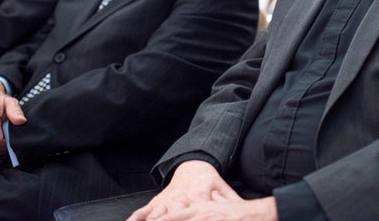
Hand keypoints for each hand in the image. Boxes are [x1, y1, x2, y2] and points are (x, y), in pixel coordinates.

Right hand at [126, 160, 276, 220]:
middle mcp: (181, 199)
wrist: (192, 163)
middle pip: (174, 216)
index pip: (197, 213)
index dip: (195, 219)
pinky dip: (135, 219)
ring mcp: (167, 200)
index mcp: (199, 197)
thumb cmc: (209, 180)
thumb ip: (231, 202)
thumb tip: (243, 211)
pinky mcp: (157, 200)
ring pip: (157, 216)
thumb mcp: (223, 188)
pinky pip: (143, 211)